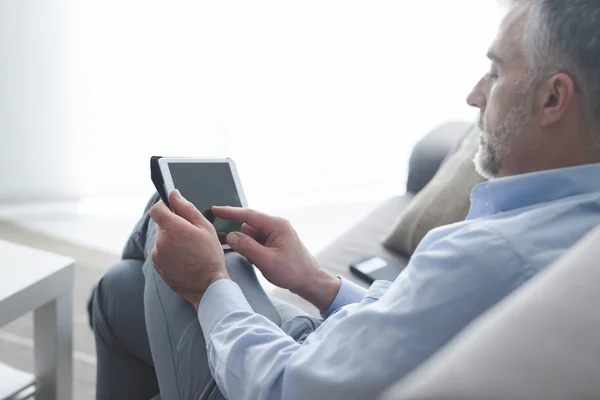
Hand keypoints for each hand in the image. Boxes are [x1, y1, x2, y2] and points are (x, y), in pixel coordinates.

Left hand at [150, 191, 228, 310]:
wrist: (207, 286)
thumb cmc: (210, 256)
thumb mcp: (205, 228)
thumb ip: (187, 208)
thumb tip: (174, 195)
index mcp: (173, 228)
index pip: (157, 209)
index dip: (164, 206)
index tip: (173, 209)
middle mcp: (161, 241)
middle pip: (161, 224)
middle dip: (173, 225)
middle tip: (190, 235)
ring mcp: (157, 255)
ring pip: (161, 239)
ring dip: (171, 240)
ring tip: (189, 250)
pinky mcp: (156, 266)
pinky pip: (160, 252)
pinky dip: (169, 252)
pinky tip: (184, 258)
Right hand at [211, 206, 339, 311]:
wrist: (310, 281)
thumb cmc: (293, 272)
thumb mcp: (266, 261)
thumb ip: (247, 247)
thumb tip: (231, 236)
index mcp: (276, 225)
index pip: (248, 215)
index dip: (230, 212)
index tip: (215, 210)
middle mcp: (277, 225)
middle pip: (249, 227)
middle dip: (244, 241)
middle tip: (253, 257)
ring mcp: (277, 233)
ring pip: (252, 235)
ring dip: (251, 247)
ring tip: (262, 261)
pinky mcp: (276, 241)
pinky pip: (258, 241)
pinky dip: (256, 250)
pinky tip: (264, 261)